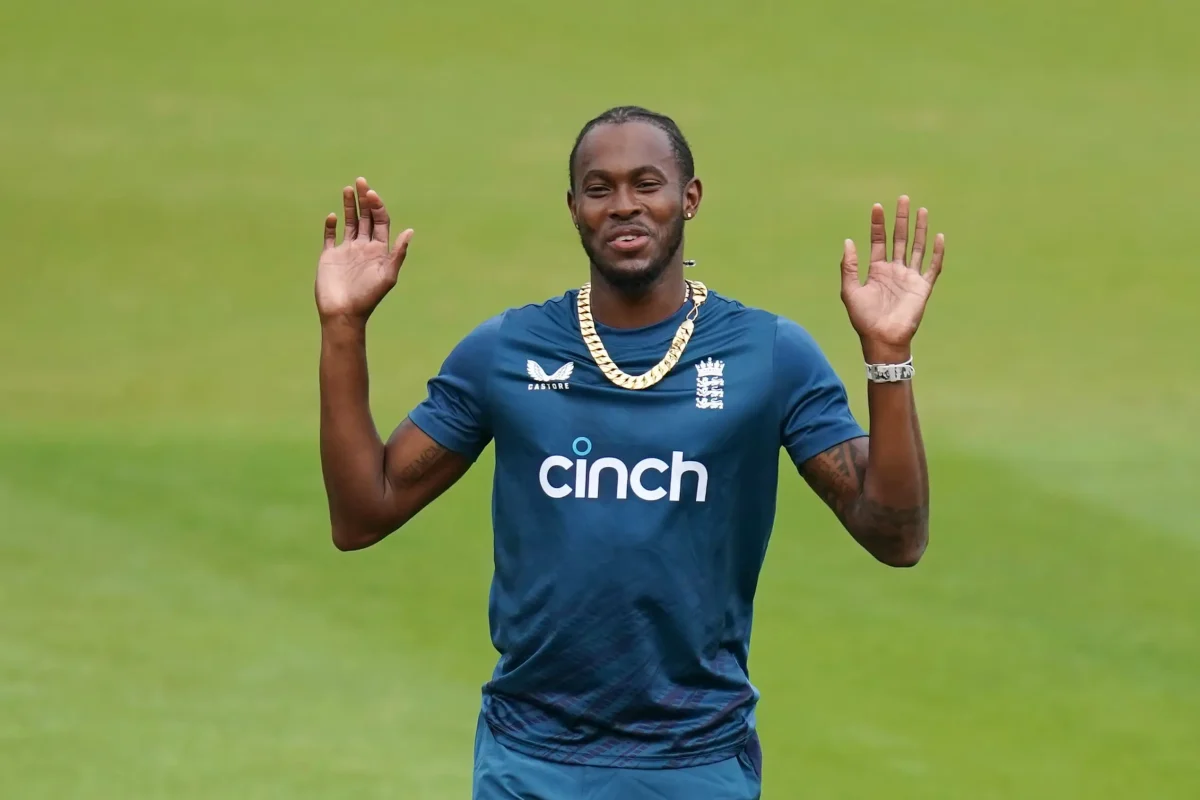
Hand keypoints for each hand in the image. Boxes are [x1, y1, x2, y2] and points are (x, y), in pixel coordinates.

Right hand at [315, 177, 412, 323]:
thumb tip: (410, 231)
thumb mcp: (387, 276)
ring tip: (347, 188)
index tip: (371, 194)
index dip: (377, 206)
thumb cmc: (368, 298)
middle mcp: (364, 248)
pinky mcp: (330, 256)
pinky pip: (330, 236)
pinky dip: (331, 225)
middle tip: (360, 180)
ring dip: (349, 206)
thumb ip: (398, 253)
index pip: (380, 221)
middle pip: (365, 218)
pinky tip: (333, 216)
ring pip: (350, 223)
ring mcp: (346, 251)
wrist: (343, 314)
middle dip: (364, 199)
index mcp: (379, 250)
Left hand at [840, 195, 944, 360]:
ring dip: (919, 229)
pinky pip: (932, 267)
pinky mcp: (923, 287)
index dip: (878, 224)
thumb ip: (849, 266)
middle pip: (899, 239)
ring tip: (922, 210)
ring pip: (916, 247)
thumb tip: (848, 241)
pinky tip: (938, 236)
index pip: (879, 241)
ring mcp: (910, 278)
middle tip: (903, 199)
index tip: (877, 206)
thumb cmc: (864, 319)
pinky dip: (936, 252)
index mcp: (877, 271)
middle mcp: (895, 271)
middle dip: (901, 219)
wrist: (882, 339)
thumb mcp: (850, 291)